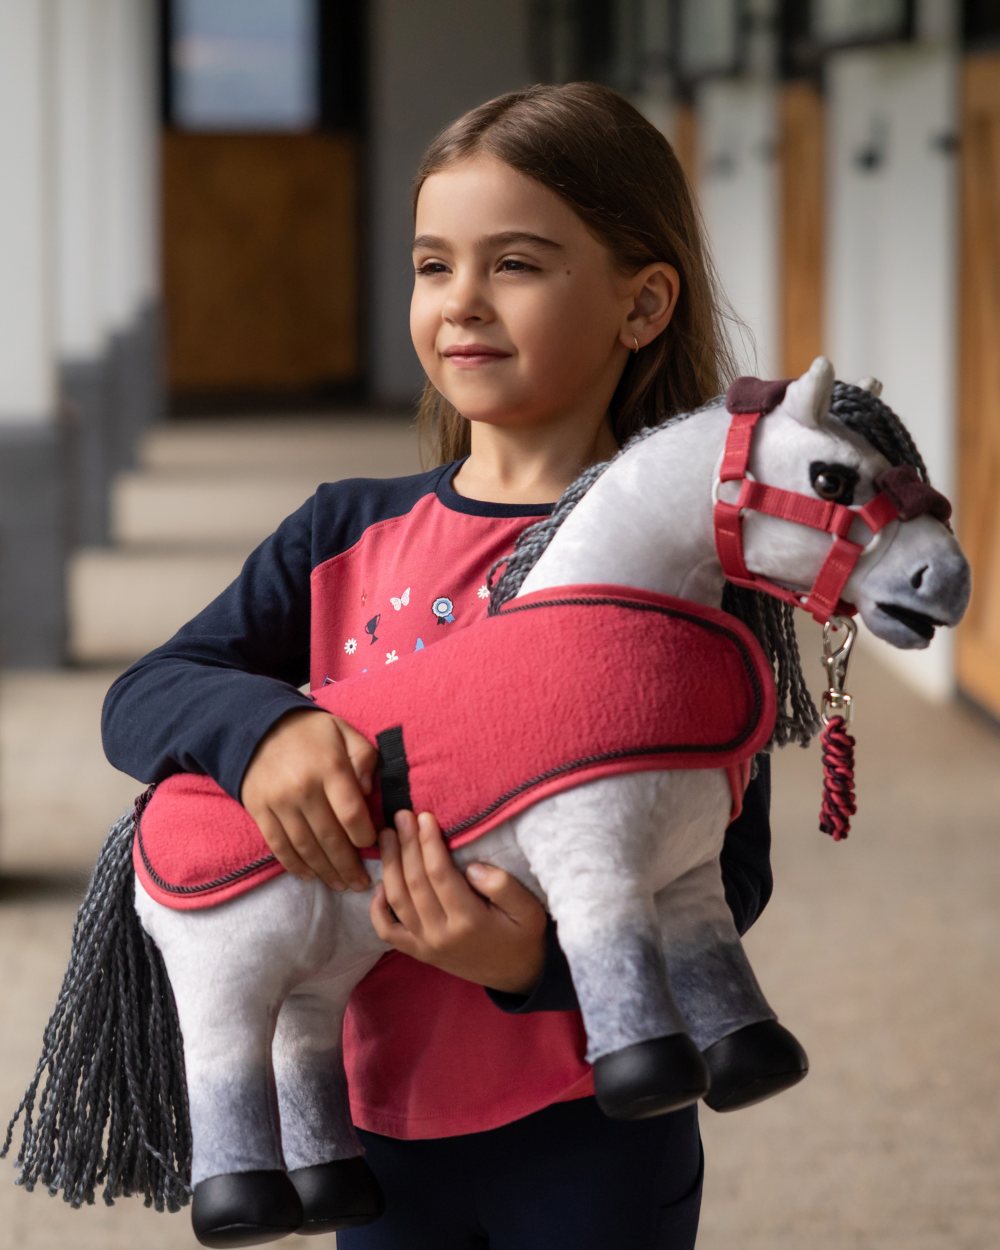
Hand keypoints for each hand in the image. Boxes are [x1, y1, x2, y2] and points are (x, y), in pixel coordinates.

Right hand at [240, 708, 377, 890]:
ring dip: (326, 872)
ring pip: (306, 847)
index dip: (365, 836)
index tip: (373, 845)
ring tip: (341, 885)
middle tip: (362, 883)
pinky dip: (295, 866)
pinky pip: (279, 846)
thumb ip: (364, 757)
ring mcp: (279, 803)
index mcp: (329, 767)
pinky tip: (311, 877)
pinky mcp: (259, 811)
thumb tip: (369, 791)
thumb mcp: (344, 731)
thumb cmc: (310, 732)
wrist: (256, 727)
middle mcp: (303, 788)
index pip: (351, 813)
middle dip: (348, 865)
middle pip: (330, 838)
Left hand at [371, 810, 547, 993]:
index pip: (439, 874)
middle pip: (414, 882)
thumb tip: (472, 867)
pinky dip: (377, 909)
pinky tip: (379, 884)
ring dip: (389, 865)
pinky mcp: (418, 952)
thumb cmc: (523, 937)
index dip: (429, 843)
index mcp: (468, 921)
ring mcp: (426, 945)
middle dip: (406, 845)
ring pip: (398, 901)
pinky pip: (388, 931)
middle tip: (400, 816)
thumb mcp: (529, 911)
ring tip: (386, 836)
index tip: (425, 817)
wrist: (516, 976)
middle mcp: (441, 934)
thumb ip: (504, 887)